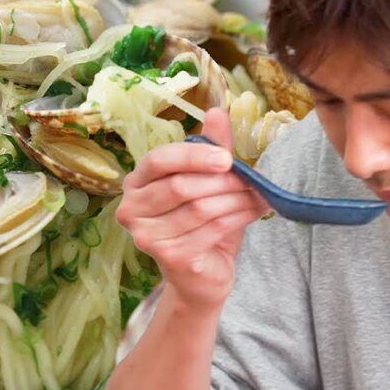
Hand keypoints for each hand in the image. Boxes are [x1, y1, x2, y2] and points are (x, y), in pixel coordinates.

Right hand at [116, 108, 271, 308]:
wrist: (200, 278)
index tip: (227, 158)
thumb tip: (217, 111)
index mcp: (136, 183)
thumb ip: (210, 148)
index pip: (159, 161)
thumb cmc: (200, 225)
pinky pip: (210, 229)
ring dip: (236, 199)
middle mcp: (132, 209)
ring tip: (258, 195)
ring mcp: (146, 237)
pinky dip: (238, 217)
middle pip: (180, 186)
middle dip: (223, 181)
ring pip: (199, 208)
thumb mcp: (206, 181)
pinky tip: (254, 212)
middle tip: (252, 179)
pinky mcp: (169, 257)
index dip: (194, 156)